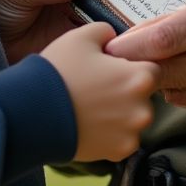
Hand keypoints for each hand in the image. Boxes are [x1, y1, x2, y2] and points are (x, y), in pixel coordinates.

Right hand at [42, 22, 158, 161]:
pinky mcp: (117, 154)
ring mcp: (131, 134)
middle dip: (127, 89)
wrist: (32, 113)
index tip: (115, 66)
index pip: (153, 68)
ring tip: (92, 104)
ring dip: (120, 112)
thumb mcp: (83, 35)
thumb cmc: (60, 71)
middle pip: (144, 94)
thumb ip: (107, 32)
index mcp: (140, 78)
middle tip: (100, 85)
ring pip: (133, 117)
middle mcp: (143, 109)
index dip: (133, 65)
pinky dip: (110, 131)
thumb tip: (114, 39)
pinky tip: (89, 121)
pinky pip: (121, 138)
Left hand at [105, 0, 185, 115]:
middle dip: (131, 58)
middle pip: (164, 65)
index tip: (107, 37)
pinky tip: (167, 63)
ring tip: (129, 53)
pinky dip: (172, 82)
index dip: (132, 41)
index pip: (170, 35)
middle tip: (105, 44)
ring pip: (173, 85)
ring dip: (149, 69)